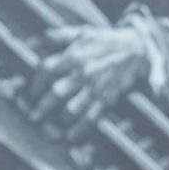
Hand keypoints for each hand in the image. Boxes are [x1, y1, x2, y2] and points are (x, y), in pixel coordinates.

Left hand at [24, 24, 146, 140]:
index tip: (32, 92)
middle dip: (42, 106)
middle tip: (33, 116)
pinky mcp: (107, 98)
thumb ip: (61, 35)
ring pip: (72, 108)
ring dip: (60, 119)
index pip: (47, 70)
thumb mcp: (84, 32)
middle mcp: (82, 72)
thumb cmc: (107, 41)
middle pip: (56, 92)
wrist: (137, 49)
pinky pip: (92, 117)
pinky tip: (71, 136)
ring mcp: (95, 87)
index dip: (36, 82)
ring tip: (51, 128)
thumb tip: (41, 36)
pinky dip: (80, 129)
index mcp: (74, 56)